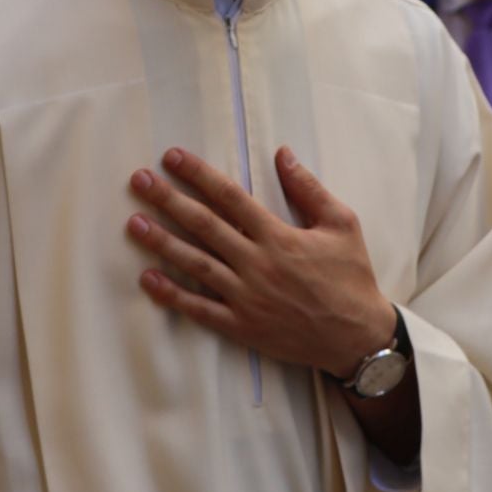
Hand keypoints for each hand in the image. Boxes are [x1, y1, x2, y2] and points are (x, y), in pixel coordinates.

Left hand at [126, 146, 394, 378]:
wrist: (357, 337)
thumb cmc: (351, 277)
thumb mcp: (342, 224)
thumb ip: (308, 189)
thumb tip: (282, 154)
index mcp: (279, 236)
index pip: (229, 197)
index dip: (198, 175)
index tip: (172, 157)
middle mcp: (257, 264)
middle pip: (203, 225)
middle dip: (168, 200)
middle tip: (139, 180)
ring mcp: (246, 297)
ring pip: (195, 264)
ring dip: (162, 243)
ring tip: (134, 223)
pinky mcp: (242, 326)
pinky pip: (200, 309)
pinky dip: (172, 295)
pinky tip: (148, 279)